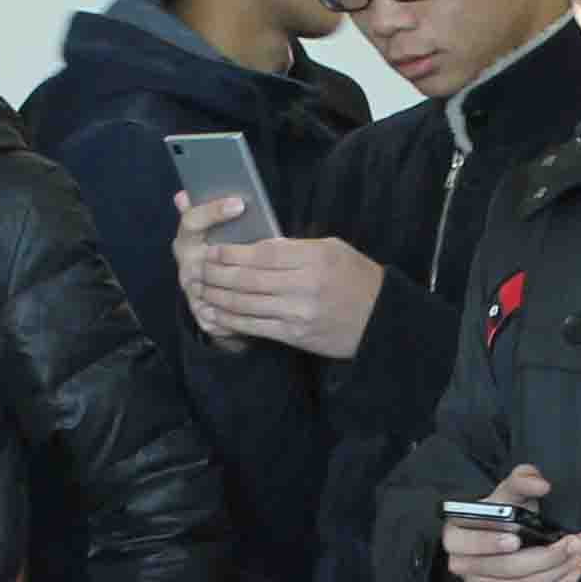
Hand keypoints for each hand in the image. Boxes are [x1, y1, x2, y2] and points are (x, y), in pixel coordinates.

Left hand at [177, 211, 387, 360]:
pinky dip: (231, 319)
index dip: (232, 253)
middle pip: (248, 279)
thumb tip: (257, 246)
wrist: (381, 319)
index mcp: (315, 258)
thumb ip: (296, 247)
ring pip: (246, 304)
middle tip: (199, 268)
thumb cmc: (356, 277)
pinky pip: (255, 327)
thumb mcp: (332, 249)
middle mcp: (305, 286)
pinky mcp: (296, 335)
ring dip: (218, 296)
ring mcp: (299, 313)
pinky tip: (216, 313)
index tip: (214, 249)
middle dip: (218, 273)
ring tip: (201, 289)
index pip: (263, 254)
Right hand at [441, 463, 580, 581]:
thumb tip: (540, 484)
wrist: (493, 540)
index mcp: (455, 535)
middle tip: (575, 542)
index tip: (517, 537)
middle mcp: (463, 565)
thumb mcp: (506, 493)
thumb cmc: (499, 515)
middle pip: (508, 567)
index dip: (492, 542)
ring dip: (560, 568)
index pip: (471, 543)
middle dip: (548, 555)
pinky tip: (574, 568)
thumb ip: (522, 481)